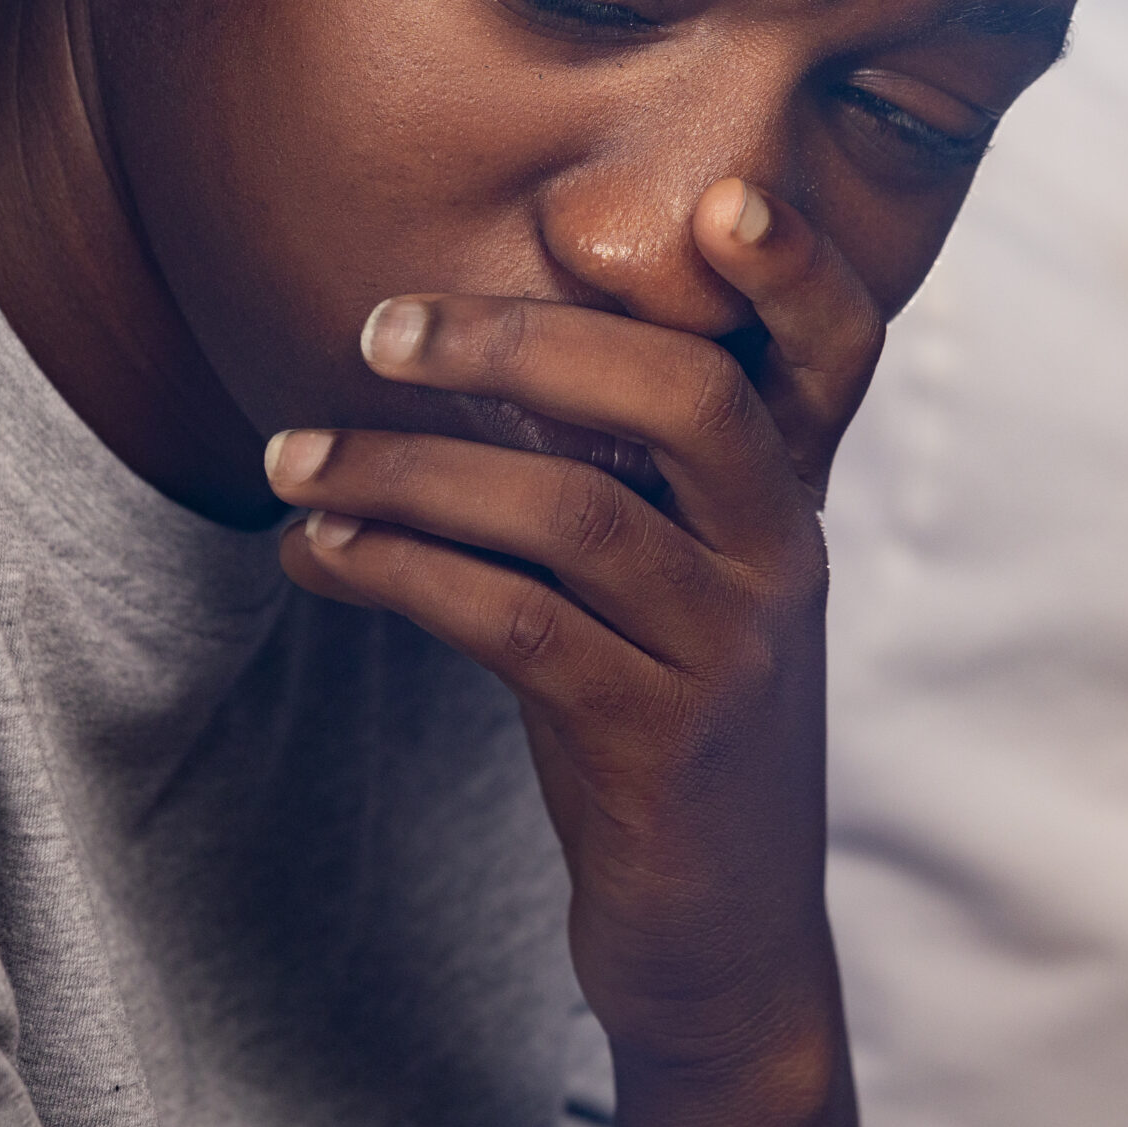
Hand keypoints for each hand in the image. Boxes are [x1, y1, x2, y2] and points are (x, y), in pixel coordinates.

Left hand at [264, 179, 877, 1126]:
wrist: (719, 930)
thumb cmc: (667, 716)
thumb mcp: (670, 580)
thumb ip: (615, 467)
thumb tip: (458, 338)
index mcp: (789, 500)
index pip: (838, 354)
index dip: (797, 269)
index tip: (721, 197)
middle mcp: (779, 560)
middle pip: (688, 400)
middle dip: (525, 343)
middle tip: (382, 328)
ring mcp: (728, 653)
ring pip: (571, 515)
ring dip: (407, 471)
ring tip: (289, 456)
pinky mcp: (657, 743)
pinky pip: (513, 624)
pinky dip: (395, 570)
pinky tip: (315, 549)